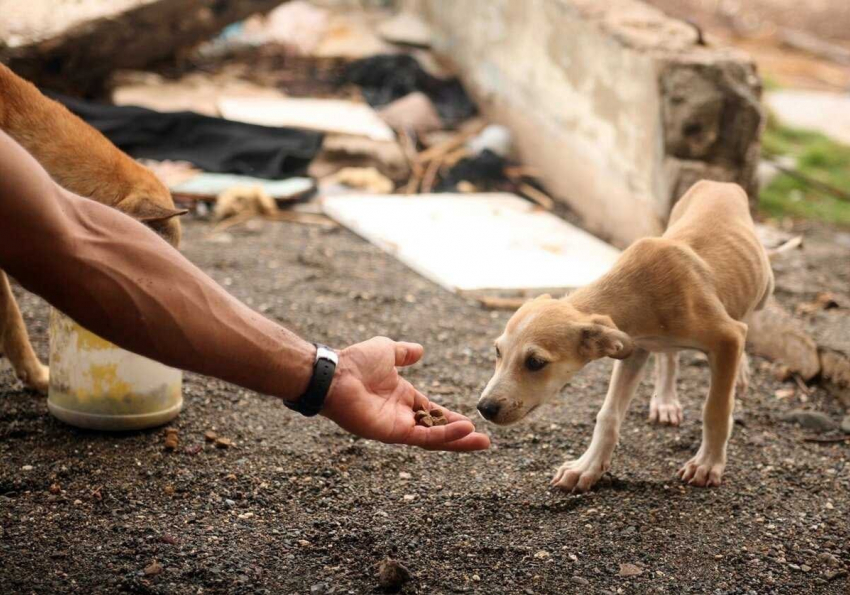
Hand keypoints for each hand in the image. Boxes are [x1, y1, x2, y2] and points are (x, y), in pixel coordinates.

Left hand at [321, 337, 489, 450]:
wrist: (336, 373)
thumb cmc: (356, 361)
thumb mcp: (387, 350)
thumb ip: (404, 353)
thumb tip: (420, 350)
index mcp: (402, 398)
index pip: (433, 412)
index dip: (451, 418)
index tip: (472, 422)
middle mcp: (401, 416)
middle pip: (437, 430)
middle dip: (460, 436)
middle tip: (484, 441)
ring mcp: (397, 426)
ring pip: (434, 438)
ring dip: (458, 440)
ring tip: (482, 442)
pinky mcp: (393, 433)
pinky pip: (424, 437)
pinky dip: (444, 435)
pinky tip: (464, 430)